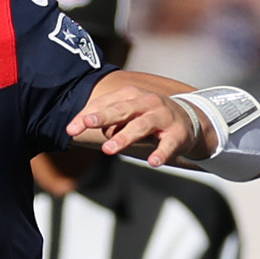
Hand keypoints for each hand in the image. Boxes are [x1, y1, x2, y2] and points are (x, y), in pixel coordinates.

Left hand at [66, 83, 202, 168]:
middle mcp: (147, 102)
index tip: (70, 130)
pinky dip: (161, 153)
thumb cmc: (147, 116)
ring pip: (142, 126)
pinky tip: (153, 162)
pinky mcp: (177, 133)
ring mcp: (163, 117)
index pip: (105, 104)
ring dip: (125, 137)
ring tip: (108, 150)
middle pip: (122, 109)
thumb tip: (73, 128)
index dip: (87, 116)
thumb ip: (102, 120)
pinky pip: (168, 144)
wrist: (188, 119)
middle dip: (104, 116)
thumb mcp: (125, 114)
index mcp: (131, 96)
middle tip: (88, 124)